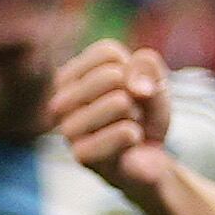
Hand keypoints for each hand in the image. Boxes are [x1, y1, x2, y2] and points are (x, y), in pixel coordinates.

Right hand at [49, 37, 175, 198]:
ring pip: (119, 102)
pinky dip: (136, 136)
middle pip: (111, 75)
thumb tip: (134, 88)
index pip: (107, 53)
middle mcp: (60, 101)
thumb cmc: (144, 117)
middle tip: (131, 114)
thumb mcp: (153, 82)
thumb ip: (147, 67)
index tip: (130, 89)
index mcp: (70, 77)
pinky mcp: (81, 155)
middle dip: (134, 94)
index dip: (132, 70)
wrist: (147, 161)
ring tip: (128, 129)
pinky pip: (124, 132)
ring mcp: (67, 129)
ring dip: (136, 117)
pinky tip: (127, 145)